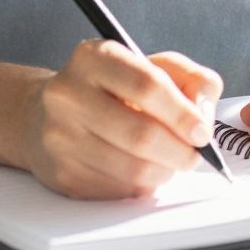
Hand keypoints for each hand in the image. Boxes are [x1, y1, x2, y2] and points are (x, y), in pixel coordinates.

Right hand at [18, 41, 221, 198]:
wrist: (45, 116)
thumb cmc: (112, 90)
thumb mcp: (153, 66)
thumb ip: (192, 80)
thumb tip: (204, 114)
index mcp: (93, 58)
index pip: (147, 85)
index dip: (183, 113)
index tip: (203, 132)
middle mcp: (69, 95)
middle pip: (141, 135)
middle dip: (179, 152)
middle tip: (194, 156)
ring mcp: (60, 137)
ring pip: (132, 170)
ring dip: (164, 172)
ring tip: (168, 161)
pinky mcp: (61, 174)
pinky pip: (118, 191)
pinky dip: (141, 186)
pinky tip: (140, 170)